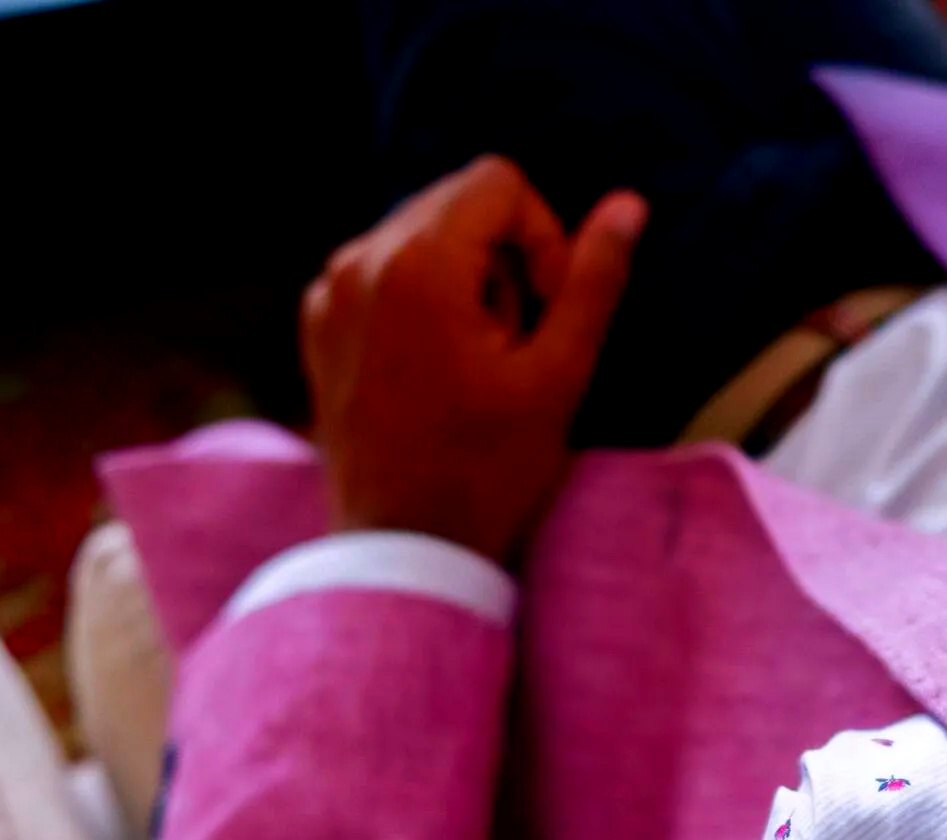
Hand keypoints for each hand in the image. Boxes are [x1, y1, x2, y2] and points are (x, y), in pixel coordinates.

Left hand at [302, 155, 646, 562]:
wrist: (403, 549)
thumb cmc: (488, 469)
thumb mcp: (558, 374)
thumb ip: (593, 279)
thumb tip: (627, 205)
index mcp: (418, 264)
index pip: (498, 183)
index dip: (542, 236)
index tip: (547, 309)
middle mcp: (360, 261)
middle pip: (456, 202)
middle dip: (504, 255)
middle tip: (519, 338)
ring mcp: (330, 292)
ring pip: (420, 234)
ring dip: (466, 277)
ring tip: (481, 357)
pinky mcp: (319, 323)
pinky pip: (383, 271)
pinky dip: (423, 297)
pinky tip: (441, 366)